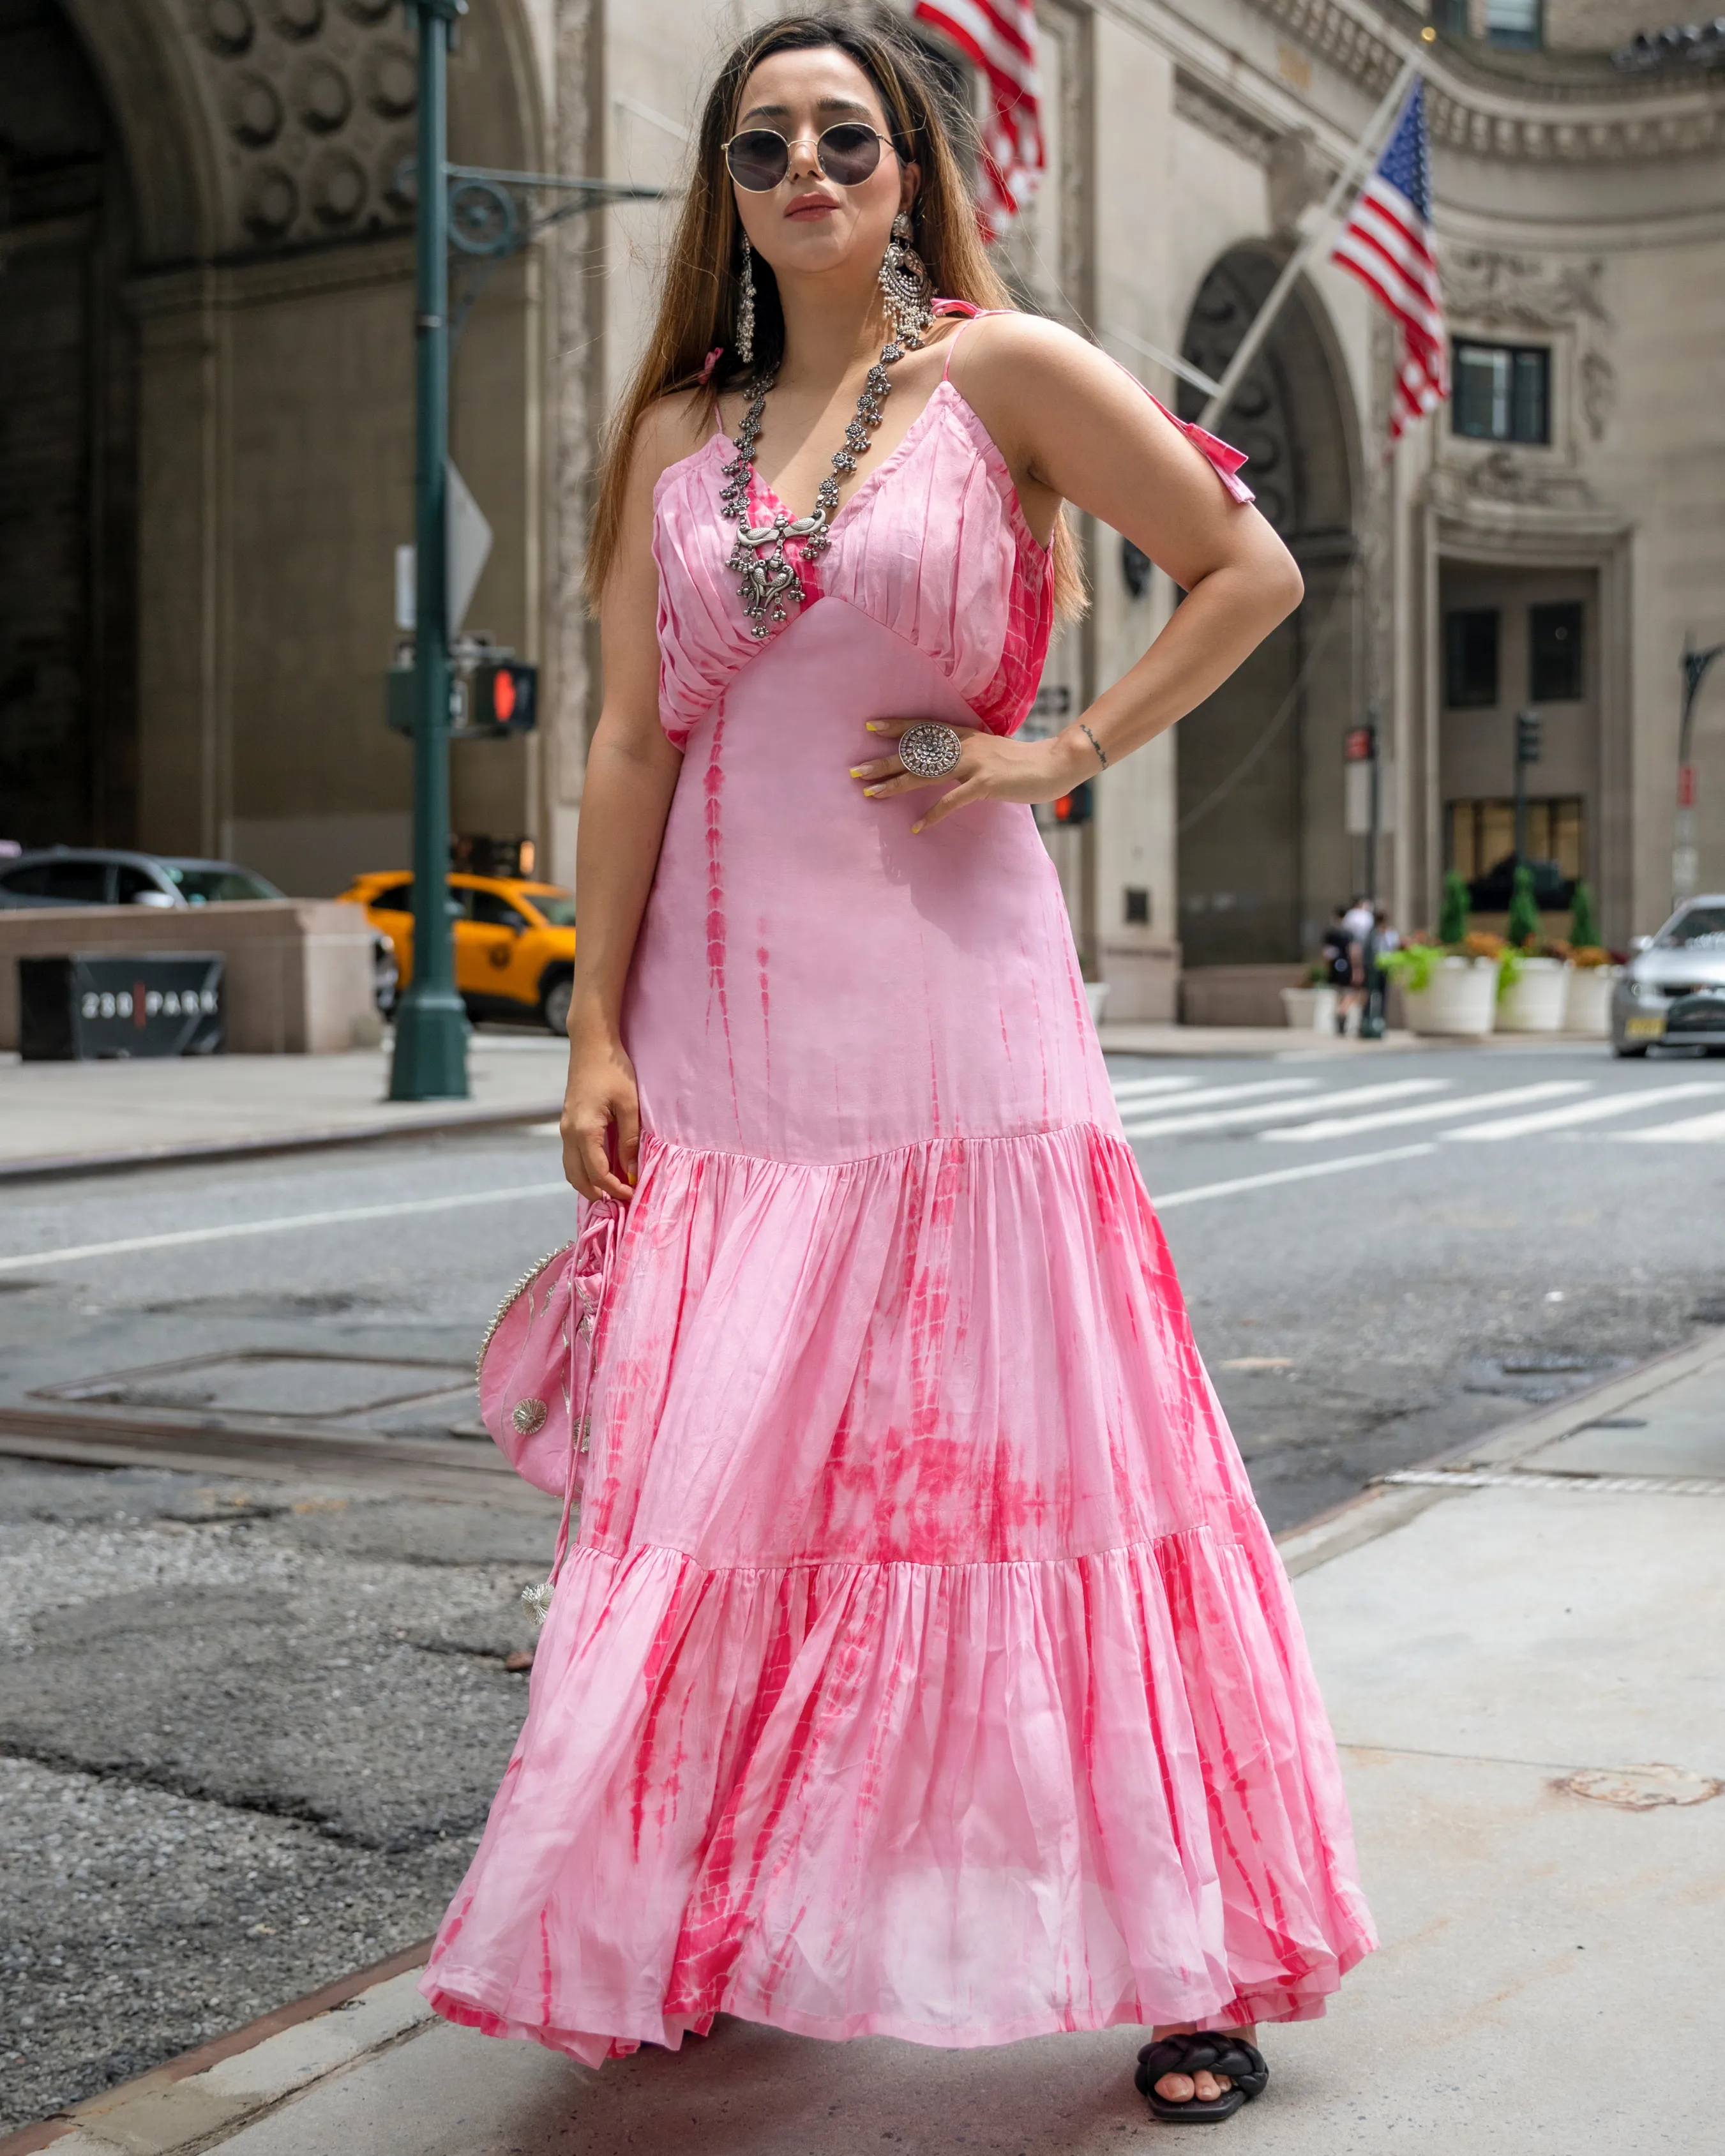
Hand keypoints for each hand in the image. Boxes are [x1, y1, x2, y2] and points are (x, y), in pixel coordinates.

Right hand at [560, 1033, 639, 1203]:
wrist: (591, 1045)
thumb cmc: (614, 1071)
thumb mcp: (629, 1106)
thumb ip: (630, 1140)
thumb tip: (631, 1171)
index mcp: (584, 1131)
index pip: (597, 1173)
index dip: (615, 1189)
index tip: (633, 1194)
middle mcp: (569, 1133)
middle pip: (577, 1177)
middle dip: (597, 1193)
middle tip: (620, 1201)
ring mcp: (565, 1128)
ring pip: (570, 1168)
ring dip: (588, 1183)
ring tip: (611, 1190)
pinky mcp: (567, 1122)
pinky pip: (571, 1155)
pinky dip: (583, 1169)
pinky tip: (602, 1169)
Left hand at [849, 718, 1094, 832]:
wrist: (1054, 764)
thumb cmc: (1022, 763)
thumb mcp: (989, 752)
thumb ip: (967, 754)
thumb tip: (945, 762)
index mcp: (965, 735)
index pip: (924, 727)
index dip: (897, 727)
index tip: (870, 727)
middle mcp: (965, 745)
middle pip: (916, 752)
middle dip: (884, 761)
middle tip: (856, 770)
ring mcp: (975, 763)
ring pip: (926, 772)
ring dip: (896, 784)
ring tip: (872, 794)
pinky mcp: (985, 784)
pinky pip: (952, 801)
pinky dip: (933, 815)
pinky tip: (916, 826)